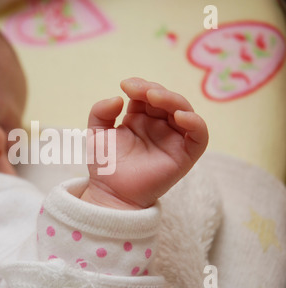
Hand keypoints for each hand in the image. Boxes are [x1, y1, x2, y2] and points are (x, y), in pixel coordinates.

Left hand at [80, 78, 208, 209]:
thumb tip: (118, 98)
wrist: (110, 193)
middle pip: (166, 99)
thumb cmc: (105, 166)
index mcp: (139, 119)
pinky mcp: (184, 155)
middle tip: (139, 91)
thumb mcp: (96, 134)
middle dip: (154, 90)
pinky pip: (200, 136)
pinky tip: (179, 116)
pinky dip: (195, 123)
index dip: (140, 85)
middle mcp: (158, 127)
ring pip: (184, 111)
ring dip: (172, 99)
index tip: (125, 85)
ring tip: (154, 97)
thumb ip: (100, 112)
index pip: (147, 94)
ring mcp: (173, 140)